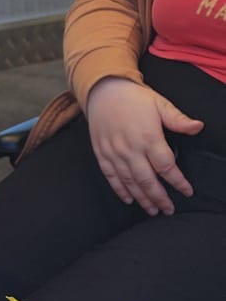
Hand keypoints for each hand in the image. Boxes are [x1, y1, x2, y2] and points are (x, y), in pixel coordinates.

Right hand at [85, 76, 202, 215]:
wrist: (103, 90)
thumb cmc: (134, 98)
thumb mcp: (160, 104)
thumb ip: (178, 119)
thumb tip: (198, 127)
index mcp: (148, 138)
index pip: (166, 166)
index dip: (178, 182)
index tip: (187, 191)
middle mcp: (130, 149)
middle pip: (147, 180)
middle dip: (159, 197)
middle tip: (169, 209)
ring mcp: (114, 153)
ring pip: (130, 182)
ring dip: (142, 198)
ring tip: (152, 210)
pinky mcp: (102, 154)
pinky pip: (111, 177)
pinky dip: (120, 190)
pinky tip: (129, 199)